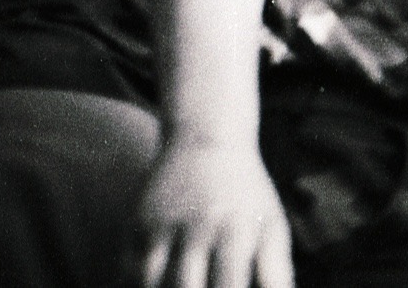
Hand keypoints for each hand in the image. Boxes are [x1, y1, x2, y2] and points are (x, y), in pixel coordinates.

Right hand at [139, 138, 293, 287]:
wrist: (206, 135)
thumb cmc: (246, 195)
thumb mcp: (271, 226)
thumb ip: (276, 274)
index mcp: (236, 230)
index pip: (229, 287)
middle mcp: (198, 225)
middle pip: (185, 286)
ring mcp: (165, 221)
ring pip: (151, 280)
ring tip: (179, 285)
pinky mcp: (141, 219)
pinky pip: (131, 268)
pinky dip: (140, 283)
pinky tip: (156, 285)